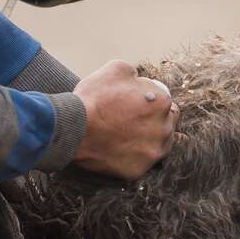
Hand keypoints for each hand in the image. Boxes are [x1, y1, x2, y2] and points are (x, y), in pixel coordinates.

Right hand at [71, 60, 176, 179]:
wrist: (73, 128)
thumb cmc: (94, 97)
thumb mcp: (116, 68)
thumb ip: (136, 74)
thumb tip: (139, 81)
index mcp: (162, 102)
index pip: (165, 100)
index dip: (149, 99)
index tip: (134, 102)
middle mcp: (163, 129)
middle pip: (166, 123)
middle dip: (153, 119)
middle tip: (131, 118)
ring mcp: (152, 152)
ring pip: (158, 145)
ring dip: (148, 139)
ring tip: (127, 135)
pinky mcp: (138, 170)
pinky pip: (140, 162)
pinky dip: (133, 156)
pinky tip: (119, 148)